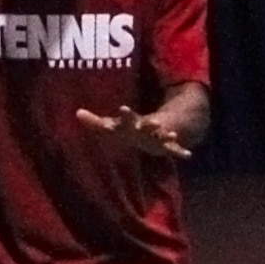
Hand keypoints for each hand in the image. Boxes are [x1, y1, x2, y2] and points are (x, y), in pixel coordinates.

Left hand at [75, 105, 192, 158]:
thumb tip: (76, 112)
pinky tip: (187, 155)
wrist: (152, 129)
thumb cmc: (127, 127)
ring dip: (167, 135)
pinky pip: (175, 149)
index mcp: (132, 122)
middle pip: (148, 125)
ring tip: (172, 135)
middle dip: (150, 124)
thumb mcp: (111, 125)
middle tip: (152, 123)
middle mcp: (146, 127)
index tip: (123, 108)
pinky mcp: (166, 145)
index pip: (127, 117)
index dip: (125, 114)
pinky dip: (181, 151)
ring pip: (163, 135)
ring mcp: (158, 135)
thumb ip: (94, 121)